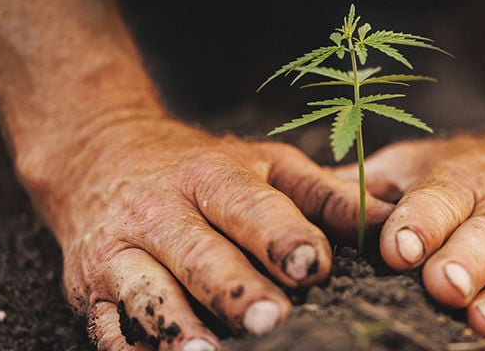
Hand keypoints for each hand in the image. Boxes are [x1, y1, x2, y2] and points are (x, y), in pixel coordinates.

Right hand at [36, 117, 392, 349]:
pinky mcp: (92, 288)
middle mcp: (162, 212)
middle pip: (200, 255)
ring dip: (177, 329)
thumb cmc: (202, 167)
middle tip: (273, 320)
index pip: (249, 207)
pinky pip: (110, 327)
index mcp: (211, 176)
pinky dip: (134, 350)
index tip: (311, 266)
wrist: (102, 154)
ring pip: (148, 293)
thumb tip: (392, 219)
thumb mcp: (266, 164)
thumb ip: (325, 194)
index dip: (281, 236)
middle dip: (236, 290)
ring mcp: (121, 252)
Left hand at [338, 119, 484, 349]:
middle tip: (444, 285)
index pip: (439, 199)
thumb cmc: (484, 169)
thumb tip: (304, 200)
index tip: (396, 248)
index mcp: (465, 181)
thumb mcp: (426, 160)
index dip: (418, 223)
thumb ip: (372, 184)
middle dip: (465, 263)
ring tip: (483, 324)